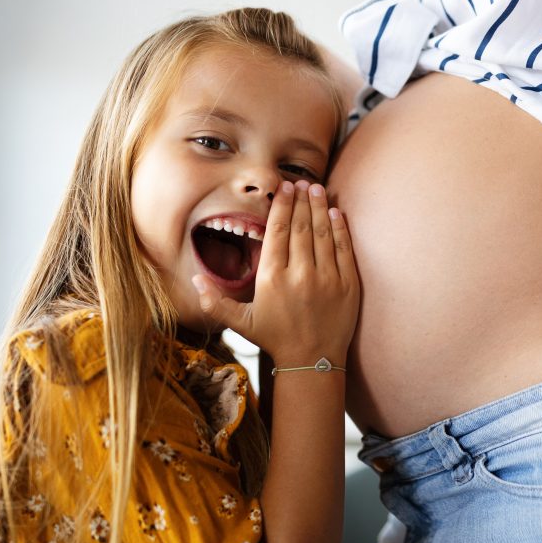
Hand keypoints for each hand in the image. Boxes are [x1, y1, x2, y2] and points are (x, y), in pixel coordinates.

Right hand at [192, 180, 359, 365]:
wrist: (313, 361)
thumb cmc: (275, 338)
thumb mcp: (241, 322)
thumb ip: (216, 300)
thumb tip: (193, 278)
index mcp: (272, 279)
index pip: (278, 232)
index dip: (282, 206)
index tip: (284, 188)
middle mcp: (300, 274)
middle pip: (300, 227)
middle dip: (301, 200)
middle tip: (300, 181)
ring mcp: (327, 278)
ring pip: (322, 233)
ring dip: (319, 207)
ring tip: (316, 188)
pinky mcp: (348, 285)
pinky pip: (343, 248)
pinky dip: (340, 228)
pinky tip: (335, 212)